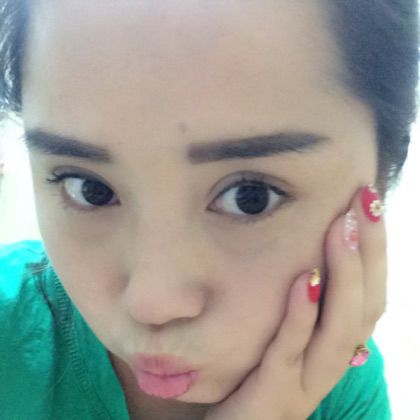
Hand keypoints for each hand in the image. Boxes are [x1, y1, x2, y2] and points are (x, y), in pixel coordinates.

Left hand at [204, 185, 386, 419]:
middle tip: (364, 201)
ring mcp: (304, 386)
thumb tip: (312, 258)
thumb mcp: (285, 335)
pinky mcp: (273, 399)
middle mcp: (329, 366)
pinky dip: (302, 316)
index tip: (368, 203)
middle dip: (368, 252)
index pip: (370, 298)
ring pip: (339, 331)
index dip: (376, 252)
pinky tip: (305, 278)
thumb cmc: (255, 374)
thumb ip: (302, 307)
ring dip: (344, 276)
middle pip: (365, 309)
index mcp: (334, 348)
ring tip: (342, 228)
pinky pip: (289, 354)